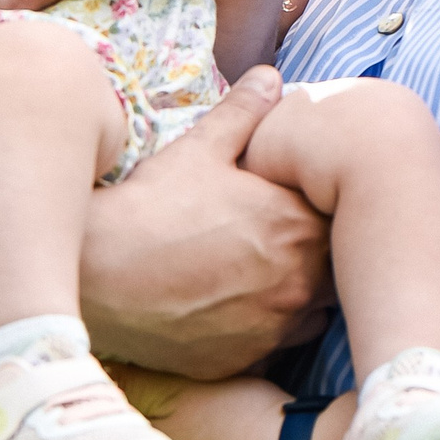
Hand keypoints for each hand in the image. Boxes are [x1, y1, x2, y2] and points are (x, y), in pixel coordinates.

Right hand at [80, 67, 330, 379]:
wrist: (99, 274)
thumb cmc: (152, 205)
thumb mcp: (200, 147)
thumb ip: (245, 112)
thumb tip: (272, 77)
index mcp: (297, 225)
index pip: (340, 218)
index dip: (320, 208)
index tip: (296, 202)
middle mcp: (297, 282)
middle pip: (331, 268)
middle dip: (312, 253)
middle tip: (275, 240)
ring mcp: (273, 327)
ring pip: (310, 312)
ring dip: (295, 294)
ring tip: (256, 276)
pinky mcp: (244, 362)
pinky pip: (272, 345)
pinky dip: (262, 328)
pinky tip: (231, 308)